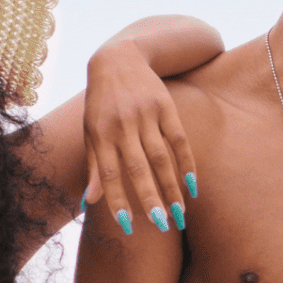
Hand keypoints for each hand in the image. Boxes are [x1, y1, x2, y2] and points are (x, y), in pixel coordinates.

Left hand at [84, 39, 197, 234]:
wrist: (119, 57)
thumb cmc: (102, 103)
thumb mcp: (91, 131)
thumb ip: (93, 166)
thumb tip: (90, 202)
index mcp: (100, 134)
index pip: (108, 174)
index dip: (117, 200)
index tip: (128, 226)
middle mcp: (122, 125)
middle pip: (138, 168)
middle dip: (150, 199)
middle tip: (163, 226)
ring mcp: (145, 115)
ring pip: (160, 158)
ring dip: (171, 187)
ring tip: (180, 214)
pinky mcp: (165, 106)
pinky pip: (178, 139)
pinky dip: (186, 163)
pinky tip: (193, 186)